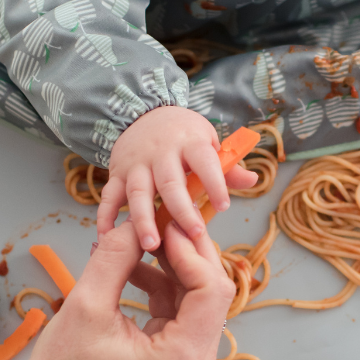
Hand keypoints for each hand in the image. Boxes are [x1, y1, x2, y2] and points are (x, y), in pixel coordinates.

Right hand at [7, 218, 234, 359]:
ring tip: (140, 241)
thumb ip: (117, 256)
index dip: (190, 249)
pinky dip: (162, 290)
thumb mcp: (86, 305)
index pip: (211, 290)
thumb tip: (138, 221)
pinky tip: (134, 269)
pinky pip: (180, 318)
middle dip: (186, 254)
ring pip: (197, 304)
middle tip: (158, 221)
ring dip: (173, 269)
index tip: (163, 223)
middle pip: (211, 296)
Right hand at [96, 106, 257, 250]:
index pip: (204, 161)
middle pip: (169, 183)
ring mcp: (135, 163)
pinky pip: (109, 196)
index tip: (224, 206)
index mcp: (189, 142)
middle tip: (193, 235)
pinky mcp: (116, 173)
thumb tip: (253, 181)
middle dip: (180, 210)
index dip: (214, 182)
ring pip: (137, 193)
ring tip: (151, 246)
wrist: (144, 113)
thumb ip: (227, 166)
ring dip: (143, 220)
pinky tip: (107, 238)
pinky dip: (106, 217)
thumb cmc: (184, 135)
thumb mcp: (208, 141)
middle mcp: (160, 152)